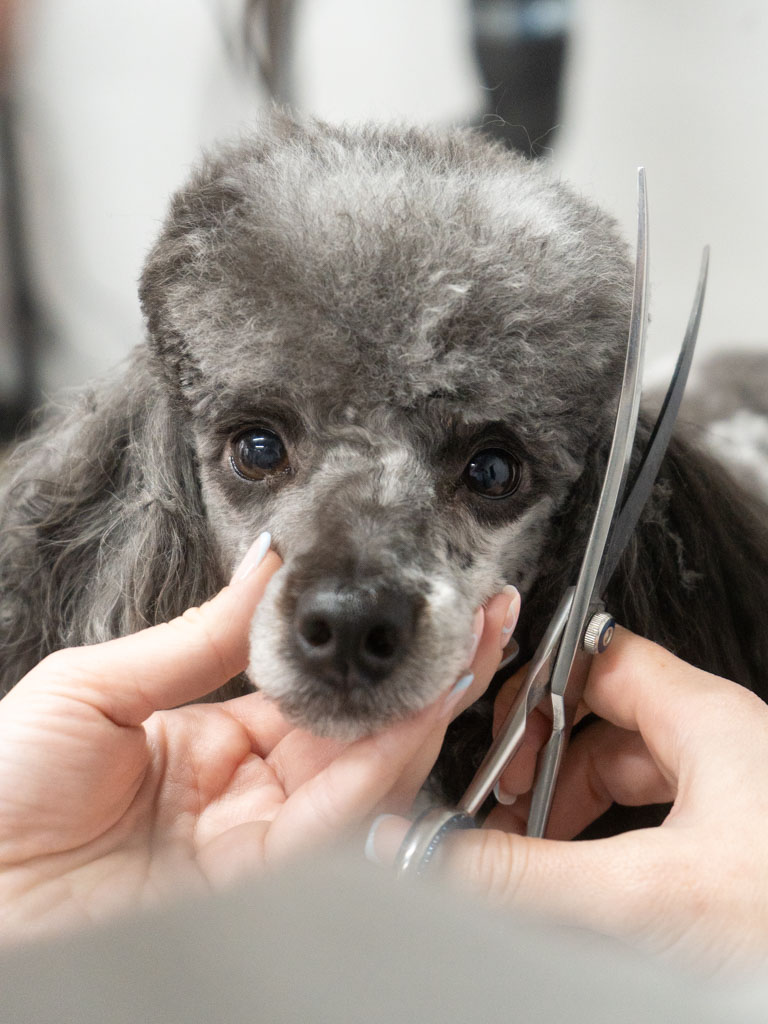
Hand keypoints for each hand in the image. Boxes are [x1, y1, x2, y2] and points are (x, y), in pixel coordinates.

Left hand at [0, 536, 517, 941]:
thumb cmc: (0, 785)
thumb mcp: (97, 686)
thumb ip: (197, 636)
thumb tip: (268, 565)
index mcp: (209, 743)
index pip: (309, 694)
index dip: (359, 653)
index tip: (399, 601)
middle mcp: (246, 792)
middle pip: (356, 733)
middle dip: (420, 675)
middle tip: (479, 615)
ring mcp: (257, 838)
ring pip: (365, 774)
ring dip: (424, 711)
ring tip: (469, 645)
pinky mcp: (258, 880)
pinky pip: (336, 816)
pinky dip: (387, 764)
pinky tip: (421, 710)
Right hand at [371, 627, 767, 972]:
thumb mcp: (649, 893)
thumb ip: (531, 875)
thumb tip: (446, 858)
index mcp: (708, 718)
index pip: (599, 658)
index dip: (540, 687)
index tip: (498, 734)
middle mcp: (722, 744)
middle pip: (603, 723)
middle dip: (546, 766)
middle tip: (506, 808)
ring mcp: (733, 793)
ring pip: (627, 775)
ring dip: (573, 808)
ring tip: (536, 853)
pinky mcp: (737, 842)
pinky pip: (653, 820)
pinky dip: (609, 842)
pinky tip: (590, 884)